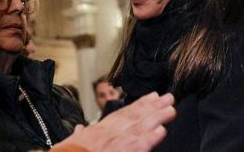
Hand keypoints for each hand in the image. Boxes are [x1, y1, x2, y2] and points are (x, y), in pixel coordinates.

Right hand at [57, 92, 174, 151]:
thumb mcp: (72, 142)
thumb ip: (79, 135)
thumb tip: (79, 129)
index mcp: (99, 130)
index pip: (123, 114)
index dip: (139, 105)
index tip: (152, 97)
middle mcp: (109, 133)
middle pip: (135, 116)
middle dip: (153, 106)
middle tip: (169, 98)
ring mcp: (116, 143)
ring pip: (141, 127)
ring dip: (157, 117)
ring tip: (171, 110)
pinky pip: (138, 146)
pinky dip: (150, 138)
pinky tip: (162, 131)